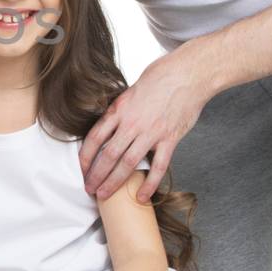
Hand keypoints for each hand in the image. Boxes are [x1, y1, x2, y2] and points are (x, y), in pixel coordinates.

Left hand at [79, 44, 212, 202]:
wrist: (189, 74)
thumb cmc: (161, 77)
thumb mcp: (131, 90)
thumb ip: (121, 108)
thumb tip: (112, 123)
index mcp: (119, 109)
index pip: (95, 138)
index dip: (86, 157)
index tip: (82, 169)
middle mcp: (132, 123)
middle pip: (108, 155)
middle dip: (96, 175)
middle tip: (89, 189)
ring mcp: (151, 133)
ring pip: (128, 164)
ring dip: (114, 182)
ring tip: (105, 195)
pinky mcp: (170, 139)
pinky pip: (158, 166)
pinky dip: (150, 184)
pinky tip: (142, 196)